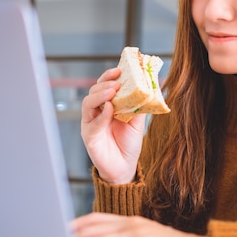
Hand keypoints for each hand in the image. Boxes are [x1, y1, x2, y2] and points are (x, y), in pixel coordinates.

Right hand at [80, 68, 144, 183]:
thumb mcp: (137, 122)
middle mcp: (97, 112)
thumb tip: (147, 88)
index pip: (104, 86)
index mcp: (107, 106)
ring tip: (112, 92)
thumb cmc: (129, 144)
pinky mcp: (88, 136)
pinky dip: (101, 114)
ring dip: (100, 95)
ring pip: (88, 103)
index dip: (109, 77)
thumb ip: (138, 106)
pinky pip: (92, 122)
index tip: (119, 70)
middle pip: (94, 91)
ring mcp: (90, 123)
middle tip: (117, 82)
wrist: (124, 167)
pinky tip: (109, 109)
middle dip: (105, 84)